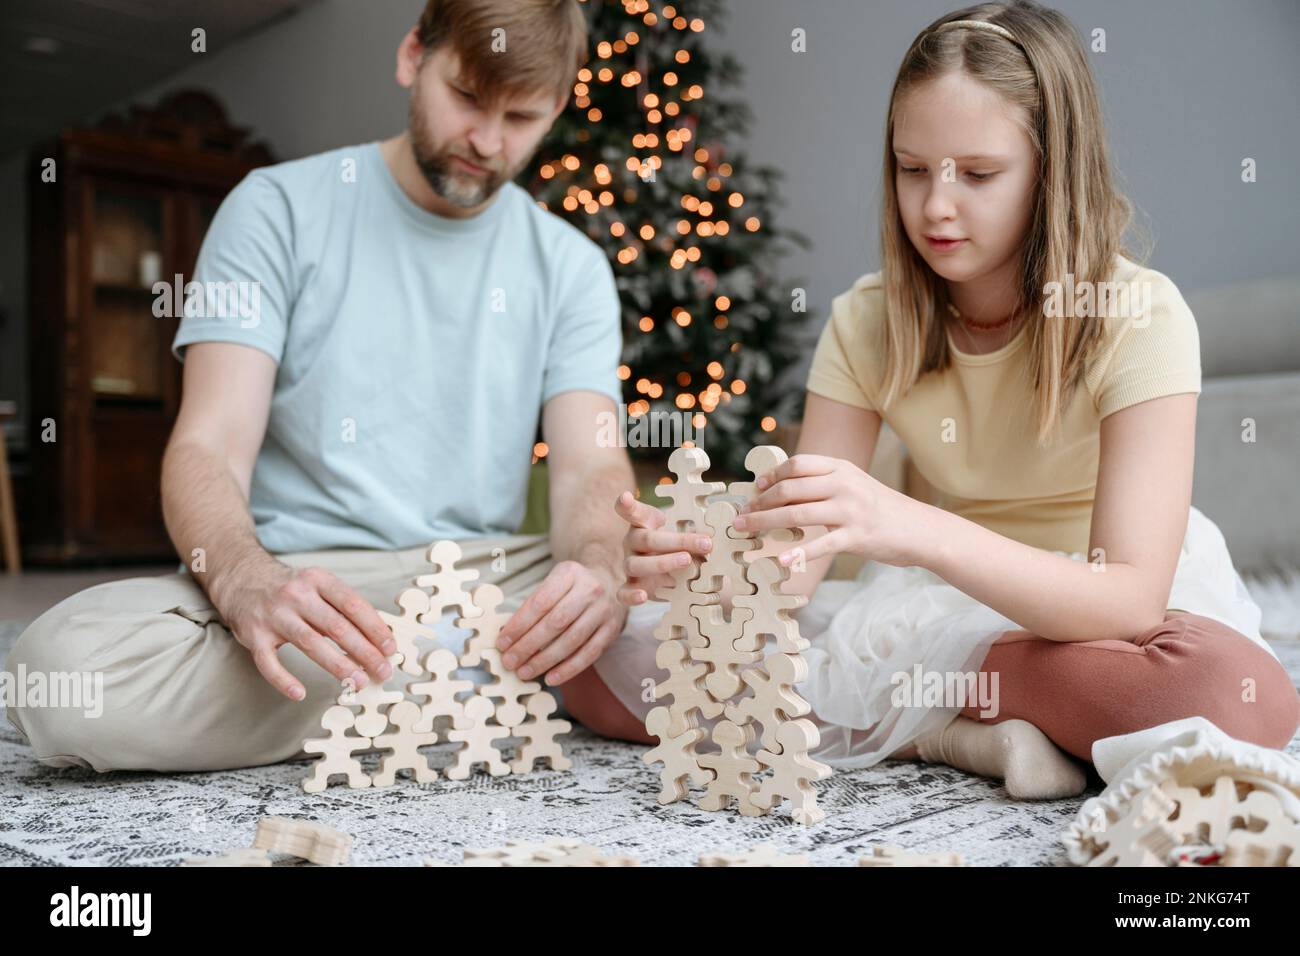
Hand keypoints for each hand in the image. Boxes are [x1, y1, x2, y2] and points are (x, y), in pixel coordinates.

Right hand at [213, 560, 397, 700]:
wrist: (240, 577)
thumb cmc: (290, 587)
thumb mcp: (317, 585)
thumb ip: (342, 606)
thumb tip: (378, 636)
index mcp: (318, 580)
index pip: (353, 605)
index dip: (375, 628)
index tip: (391, 648)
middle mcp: (296, 595)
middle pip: (337, 627)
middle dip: (364, 652)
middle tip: (382, 671)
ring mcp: (274, 615)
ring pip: (310, 644)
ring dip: (338, 666)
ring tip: (358, 682)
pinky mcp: (253, 635)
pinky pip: (269, 663)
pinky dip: (284, 680)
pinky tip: (300, 694)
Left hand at [495, 560, 627, 685]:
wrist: (610, 581)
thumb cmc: (572, 587)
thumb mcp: (553, 583)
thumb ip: (532, 606)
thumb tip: (507, 635)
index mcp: (569, 574)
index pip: (540, 603)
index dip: (518, 625)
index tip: (502, 642)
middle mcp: (590, 590)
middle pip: (555, 623)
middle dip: (528, 646)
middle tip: (510, 661)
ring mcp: (603, 611)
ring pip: (571, 640)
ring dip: (545, 660)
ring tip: (525, 672)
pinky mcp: (612, 630)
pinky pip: (589, 654)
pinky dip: (569, 669)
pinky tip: (551, 678)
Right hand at [613, 490, 712, 605]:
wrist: (679, 573)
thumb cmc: (683, 546)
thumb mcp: (692, 535)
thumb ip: (699, 532)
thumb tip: (720, 534)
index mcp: (644, 523)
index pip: (634, 512)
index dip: (627, 505)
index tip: (626, 497)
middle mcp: (633, 542)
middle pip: (647, 539)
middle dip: (677, 541)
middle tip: (704, 543)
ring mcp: (631, 564)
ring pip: (636, 564)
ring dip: (662, 563)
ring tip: (687, 562)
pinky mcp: (632, 586)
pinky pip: (623, 592)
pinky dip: (631, 595)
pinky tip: (642, 597)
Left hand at [731, 453, 919, 567]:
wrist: (918, 529)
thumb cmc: (880, 509)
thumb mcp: (853, 485)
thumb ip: (823, 484)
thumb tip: (781, 491)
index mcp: (842, 468)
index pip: (798, 464)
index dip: (772, 475)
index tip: (755, 488)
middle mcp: (845, 485)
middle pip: (791, 489)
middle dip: (760, 502)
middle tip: (741, 515)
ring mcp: (851, 510)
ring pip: (798, 514)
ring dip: (765, 522)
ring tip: (745, 530)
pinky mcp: (857, 536)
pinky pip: (821, 545)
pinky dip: (798, 553)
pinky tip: (780, 559)